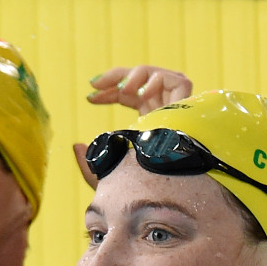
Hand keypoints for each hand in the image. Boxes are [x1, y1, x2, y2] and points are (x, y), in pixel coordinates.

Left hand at [75, 66, 193, 188]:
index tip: (89, 97)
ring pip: (156, 75)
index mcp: (150, 123)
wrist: (166, 187)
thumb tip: (76, 146)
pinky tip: (142, 95)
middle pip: (141, 81)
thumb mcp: (107, 176)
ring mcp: (178, 107)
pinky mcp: (190, 105)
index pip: (130, 97)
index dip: (110, 91)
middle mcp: (165, 112)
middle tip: (95, 84)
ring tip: (123, 91)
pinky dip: (157, 80)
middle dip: (117, 77)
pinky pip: (177, 80)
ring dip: (135, 76)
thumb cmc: (140, 189)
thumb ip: (89, 166)